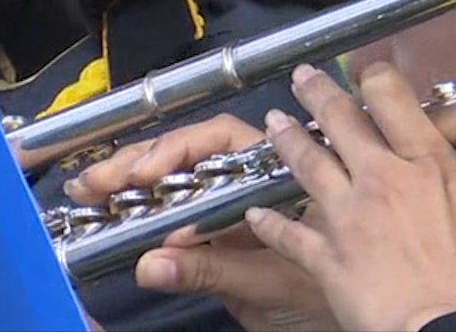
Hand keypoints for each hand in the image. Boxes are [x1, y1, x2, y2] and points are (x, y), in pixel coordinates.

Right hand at [66, 114, 339, 330]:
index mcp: (278, 176)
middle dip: (138, 162)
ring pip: (183, 177)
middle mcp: (256, 181)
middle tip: (94, 181)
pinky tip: (115, 210)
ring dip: (135, 178)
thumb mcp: (269, 287)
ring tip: (91, 187)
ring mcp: (239, 204)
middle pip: (191, 153)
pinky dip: (146, 210)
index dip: (176, 151)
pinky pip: (182, 214)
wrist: (365, 324)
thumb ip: (211, 272)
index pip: (219, 142)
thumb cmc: (326, 301)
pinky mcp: (225, 235)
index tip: (141, 174)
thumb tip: (147, 265)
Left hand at [245, 63, 455, 331]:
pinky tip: (256, 211)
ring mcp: (348, 215)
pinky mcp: (325, 255)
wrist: (446, 327)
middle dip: (317, 94)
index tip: (364, 73)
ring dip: (287, 140)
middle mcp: (381, 178)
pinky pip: (288, 234)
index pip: (391, 101)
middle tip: (302, 78)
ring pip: (308, 165)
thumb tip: (430, 159)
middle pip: (341, 122)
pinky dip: (270, 222)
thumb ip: (444, 175)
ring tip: (273, 123)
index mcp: (425, 163)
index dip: (374, 79)